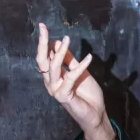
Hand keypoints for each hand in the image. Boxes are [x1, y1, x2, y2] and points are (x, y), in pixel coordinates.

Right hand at [36, 24, 112, 139]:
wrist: (96, 113)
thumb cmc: (87, 94)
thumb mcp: (79, 71)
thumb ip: (69, 59)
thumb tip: (57, 42)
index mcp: (53, 77)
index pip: (44, 57)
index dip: (43, 42)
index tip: (43, 26)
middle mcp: (50, 83)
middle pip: (42, 60)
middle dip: (42, 43)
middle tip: (44, 28)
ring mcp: (55, 90)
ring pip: (54, 67)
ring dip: (60, 52)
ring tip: (67, 39)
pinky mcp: (63, 96)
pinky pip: (70, 77)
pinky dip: (80, 66)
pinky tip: (89, 58)